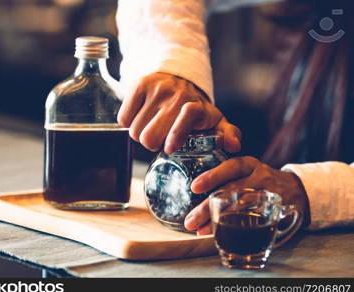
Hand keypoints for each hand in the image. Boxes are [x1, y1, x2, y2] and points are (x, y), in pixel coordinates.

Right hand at [117, 72, 240, 152]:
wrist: (178, 76)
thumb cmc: (195, 107)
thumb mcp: (214, 120)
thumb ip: (227, 134)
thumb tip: (234, 146)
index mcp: (197, 106)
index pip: (188, 116)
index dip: (176, 134)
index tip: (170, 147)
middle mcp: (176, 95)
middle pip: (149, 137)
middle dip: (152, 143)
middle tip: (160, 137)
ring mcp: (156, 89)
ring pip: (134, 131)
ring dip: (140, 133)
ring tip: (151, 126)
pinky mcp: (139, 85)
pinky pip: (123, 118)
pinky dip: (129, 122)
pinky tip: (141, 117)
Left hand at [184, 156, 309, 234]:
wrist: (298, 190)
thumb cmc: (262, 181)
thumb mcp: (248, 172)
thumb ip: (227, 179)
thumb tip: (194, 196)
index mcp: (249, 165)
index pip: (231, 167)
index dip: (213, 176)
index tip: (194, 187)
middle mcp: (260, 177)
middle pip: (232, 191)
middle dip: (208, 207)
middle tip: (190, 220)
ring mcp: (269, 194)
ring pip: (241, 208)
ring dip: (218, 220)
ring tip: (200, 229)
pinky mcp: (276, 211)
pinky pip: (255, 221)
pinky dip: (235, 229)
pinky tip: (220, 234)